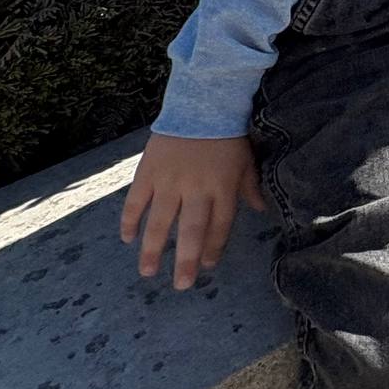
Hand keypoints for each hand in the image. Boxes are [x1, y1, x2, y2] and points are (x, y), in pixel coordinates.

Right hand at [121, 132, 265, 291]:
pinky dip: (130, 220)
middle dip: (185, 260)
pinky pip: (137, 200)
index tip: (206, 267)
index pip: (220, 226)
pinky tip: (127, 238)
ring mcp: (170, 181)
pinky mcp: (149, 171)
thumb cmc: (227, 135)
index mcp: (223, 188)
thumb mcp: (246, 161)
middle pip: (191, 231)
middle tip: (180, 285)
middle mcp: (197, 189)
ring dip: (153, 249)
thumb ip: (250, 188)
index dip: (213, 248)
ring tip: (147, 272)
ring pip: (160, 221)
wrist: (202, 103)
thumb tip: (260, 210)